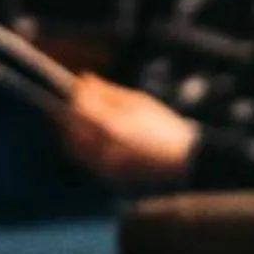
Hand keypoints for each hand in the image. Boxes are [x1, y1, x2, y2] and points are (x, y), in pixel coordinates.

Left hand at [60, 72, 198, 186]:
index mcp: (112, 126)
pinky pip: (85, 159)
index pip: (81, 107)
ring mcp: (104, 164)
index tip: (77, 83)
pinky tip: (87, 135)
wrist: (182, 159)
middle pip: (73, 127)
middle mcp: (103, 148)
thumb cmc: (163, 127)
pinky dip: (81, 146)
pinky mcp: (107, 175)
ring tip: (77, 117)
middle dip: (70, 112)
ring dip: (72, 129)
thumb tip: (85, 77)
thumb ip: (108, 91)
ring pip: (74, 145)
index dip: (77, 94)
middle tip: (74, 99)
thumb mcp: (138, 102)